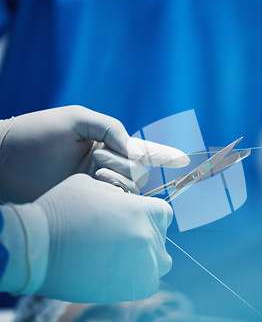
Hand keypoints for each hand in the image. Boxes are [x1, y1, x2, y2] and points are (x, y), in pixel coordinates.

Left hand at [0, 106, 188, 202]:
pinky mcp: (85, 203)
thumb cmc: (37, 133)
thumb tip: (135, 152)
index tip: (182, 161)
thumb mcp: (76, 119)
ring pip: (129, 188)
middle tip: (98, 159)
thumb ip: (111, 128)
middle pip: (138, 171)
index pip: (140, 149)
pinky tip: (96, 187)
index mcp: (106, 144)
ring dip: (118, 179)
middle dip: (125, 164)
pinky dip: (114, 195)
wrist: (4, 159)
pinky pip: (113, 202)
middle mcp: (105, 165)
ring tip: (93, 173)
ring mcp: (95, 185)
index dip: (163, 154)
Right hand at [5, 174, 173, 302]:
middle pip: (160, 237)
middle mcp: (148, 236)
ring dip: (147, 259)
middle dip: (145, 236)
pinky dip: (138, 278)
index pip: (163, 213)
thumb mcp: (91, 185)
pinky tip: (117, 272)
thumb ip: (117, 192)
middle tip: (121, 241)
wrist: (38, 249)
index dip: (151, 216)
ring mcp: (144, 263)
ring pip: (160, 261)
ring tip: (121, 257)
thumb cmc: (60, 212)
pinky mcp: (135, 287)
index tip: (137, 221)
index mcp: (141, 210)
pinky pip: (148, 282)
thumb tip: (126, 200)